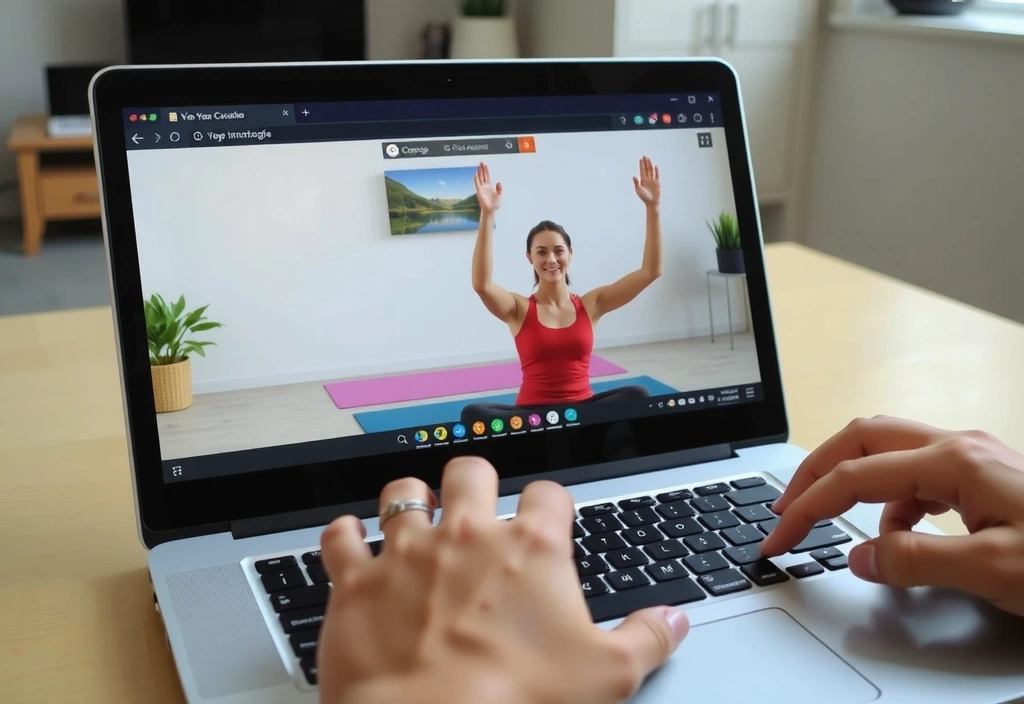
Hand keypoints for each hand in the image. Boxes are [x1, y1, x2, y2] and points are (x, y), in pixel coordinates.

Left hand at [317, 457, 690, 703]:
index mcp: (530, 548)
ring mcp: (407, 551)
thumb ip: (647, 638)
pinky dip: (343, 535)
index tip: (548, 517)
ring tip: (414, 511)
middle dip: (475, 482)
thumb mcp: (607, 676)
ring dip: (409, 497)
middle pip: (471, 471)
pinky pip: (340, 537)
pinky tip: (349, 541)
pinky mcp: (356, 580)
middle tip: (475, 504)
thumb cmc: (519, 700)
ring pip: (404, 492)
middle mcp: (466, 534)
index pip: (548, 495)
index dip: (551, 503)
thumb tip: (675, 619)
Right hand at [474, 162, 501, 214]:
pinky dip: (476, 179)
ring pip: (480, 178)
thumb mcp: (500, 195)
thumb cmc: (494, 205)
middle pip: (483, 175)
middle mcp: (485, 187)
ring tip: (478, 166)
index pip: (487, 177)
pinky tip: (476, 174)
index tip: (485, 165)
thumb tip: (498, 182)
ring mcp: (481, 189)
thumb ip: (500, 188)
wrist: (490, 210)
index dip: (486, 171)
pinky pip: (477, 184)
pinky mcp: (479, 191)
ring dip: (479, 172)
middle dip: (482, 169)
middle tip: (481, 162)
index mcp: (489, 187)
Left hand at [632, 156, 659, 206]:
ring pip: (651, 170)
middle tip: (644, 156)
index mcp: (642, 180)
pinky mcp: (657, 183)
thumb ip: (636, 183)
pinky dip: (656, 171)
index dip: (641, 164)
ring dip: (650, 165)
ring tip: (649, 159)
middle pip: (646, 169)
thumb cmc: (644, 197)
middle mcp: (647, 179)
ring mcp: (652, 180)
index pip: (642, 170)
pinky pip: (657, 175)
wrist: (651, 202)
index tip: (640, 159)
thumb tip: (633, 176)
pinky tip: (655, 166)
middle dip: (645, 162)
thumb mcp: (638, 190)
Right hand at [760, 416, 1023, 616]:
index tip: (778, 538)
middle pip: (860, 438)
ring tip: (828, 521)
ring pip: (885, 450)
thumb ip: (916, 560)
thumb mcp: (994, 570)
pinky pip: (914, 474)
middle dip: (814, 472)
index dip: (807, 508)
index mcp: (954, 461)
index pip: (854, 477)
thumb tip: (858, 556)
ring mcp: (971, 456)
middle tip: (785, 509)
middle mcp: (958, 447)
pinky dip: (887, 501)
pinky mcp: (981, 475)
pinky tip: (895, 534)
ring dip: (848, 481)